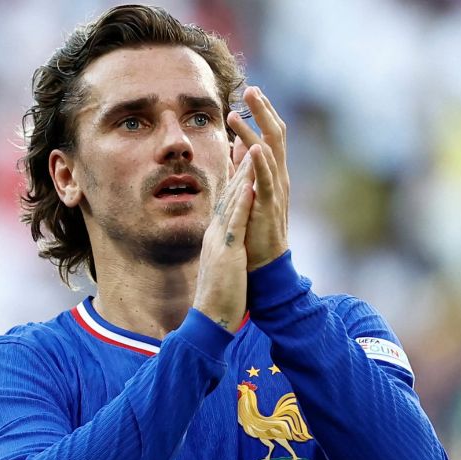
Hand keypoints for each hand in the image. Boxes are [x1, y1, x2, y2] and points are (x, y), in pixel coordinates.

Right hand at [192, 155, 254, 331]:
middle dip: (238, 167)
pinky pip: (237, 221)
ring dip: (241, 175)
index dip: (234, 178)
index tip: (241, 158)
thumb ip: (222, 251)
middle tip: (243, 140)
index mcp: (215, 237)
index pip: (226, 202)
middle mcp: (215, 234)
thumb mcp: (221, 267)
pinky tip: (250, 184)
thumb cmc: (218, 297)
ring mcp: (220, 241)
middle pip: (227, 194)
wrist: (210, 319)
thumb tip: (225, 243)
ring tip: (250, 149)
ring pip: (232, 201)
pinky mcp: (228, 251)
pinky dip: (243, 200)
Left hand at [227, 87, 288, 270]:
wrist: (264, 260)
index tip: (252, 91)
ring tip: (239, 112)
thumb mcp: (249, 190)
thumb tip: (239, 143)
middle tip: (251, 89)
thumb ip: (245, 167)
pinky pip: (266, 180)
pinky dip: (261, 162)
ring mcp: (275, 189)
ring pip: (269, 152)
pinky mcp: (269, 205)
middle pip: (275, 135)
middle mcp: (278, 176)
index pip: (271, 134)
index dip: (263, 112)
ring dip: (254, 130)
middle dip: (263, 111)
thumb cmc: (255, 226)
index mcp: (273, 171)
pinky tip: (254, 147)